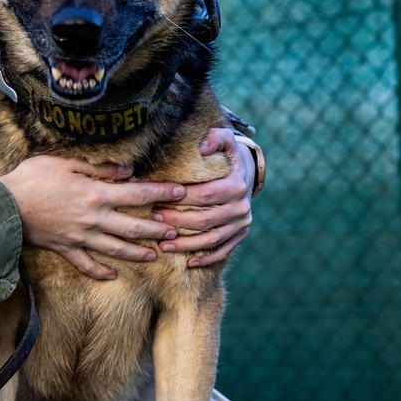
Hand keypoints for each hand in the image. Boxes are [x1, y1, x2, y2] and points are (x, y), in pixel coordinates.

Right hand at [0, 155, 186, 279]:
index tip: (181, 193)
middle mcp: (94, 219)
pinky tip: (112, 276)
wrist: (5, 207)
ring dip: (138, 253)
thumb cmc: (32, 178)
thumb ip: (99, 168)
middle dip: (157, 230)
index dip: (162, 194)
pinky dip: (100, 272)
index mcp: (96, 195)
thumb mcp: (65, 163)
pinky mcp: (66, 249)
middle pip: (134, 227)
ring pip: (116, 249)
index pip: (138, 195)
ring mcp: (81, 237)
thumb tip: (128, 170)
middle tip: (176, 232)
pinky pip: (87, 265)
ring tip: (155, 256)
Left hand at [153, 127, 253, 267]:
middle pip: (205, 219)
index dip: (180, 199)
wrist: (247, 172)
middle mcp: (241, 207)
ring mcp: (241, 223)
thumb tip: (202, 146)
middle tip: (154, 221)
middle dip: (177, 222)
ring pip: (212, 239)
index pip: (205, 195)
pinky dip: (206, 259)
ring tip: (162, 246)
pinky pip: (223, 250)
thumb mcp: (225, 140)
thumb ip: (216, 138)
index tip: (157, 201)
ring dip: (186, 245)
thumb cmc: (226, 156)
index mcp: (236, 184)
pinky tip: (187, 262)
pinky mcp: (240, 235)